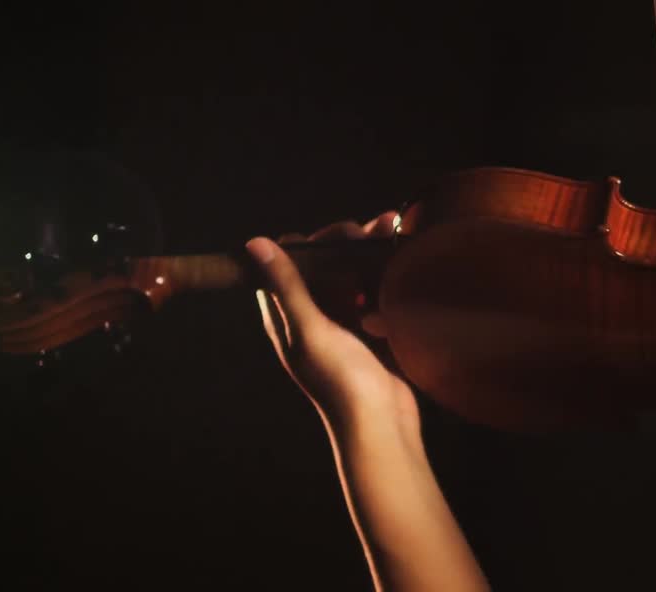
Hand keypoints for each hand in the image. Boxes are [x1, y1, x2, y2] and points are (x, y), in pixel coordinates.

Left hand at [247, 211, 417, 425]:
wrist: (380, 425)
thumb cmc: (339, 380)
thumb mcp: (310, 329)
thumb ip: (286, 286)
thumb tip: (254, 243)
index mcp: (286, 315)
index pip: (287, 264)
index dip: (309, 243)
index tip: (339, 234)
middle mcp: (310, 317)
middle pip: (321, 266)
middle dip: (346, 243)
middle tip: (375, 230)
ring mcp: (341, 324)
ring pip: (348, 276)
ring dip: (368, 253)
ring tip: (393, 232)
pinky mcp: (368, 332)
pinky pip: (371, 293)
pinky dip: (382, 276)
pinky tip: (400, 264)